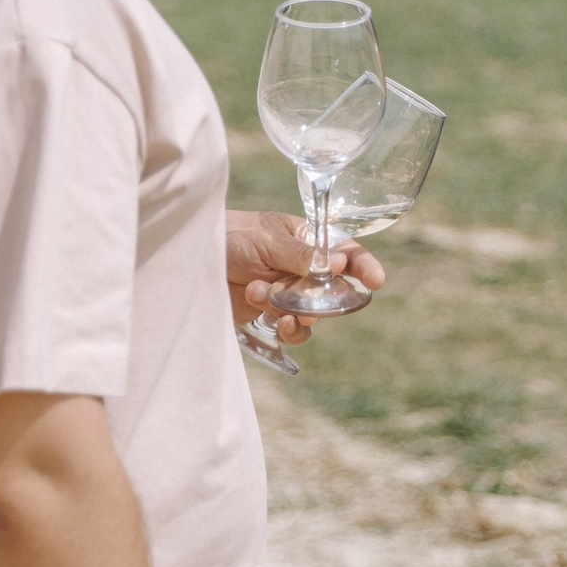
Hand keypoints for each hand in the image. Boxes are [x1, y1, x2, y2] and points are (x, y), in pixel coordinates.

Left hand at [225, 209, 384, 343]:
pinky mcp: (271, 314)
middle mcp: (301, 268)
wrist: (191, 263)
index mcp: (306, 240)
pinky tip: (275, 320)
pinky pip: (294, 330)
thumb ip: (299, 254)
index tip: (375, 280)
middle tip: (315, 300)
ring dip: (302, 313)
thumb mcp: (265, 240)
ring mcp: (288, 293)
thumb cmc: (228, 237)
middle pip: (334, 288)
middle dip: (327, 297)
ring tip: (276, 306)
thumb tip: (337, 261)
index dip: (362, 265)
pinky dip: (290, 329)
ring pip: (315, 313)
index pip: (344, 250)